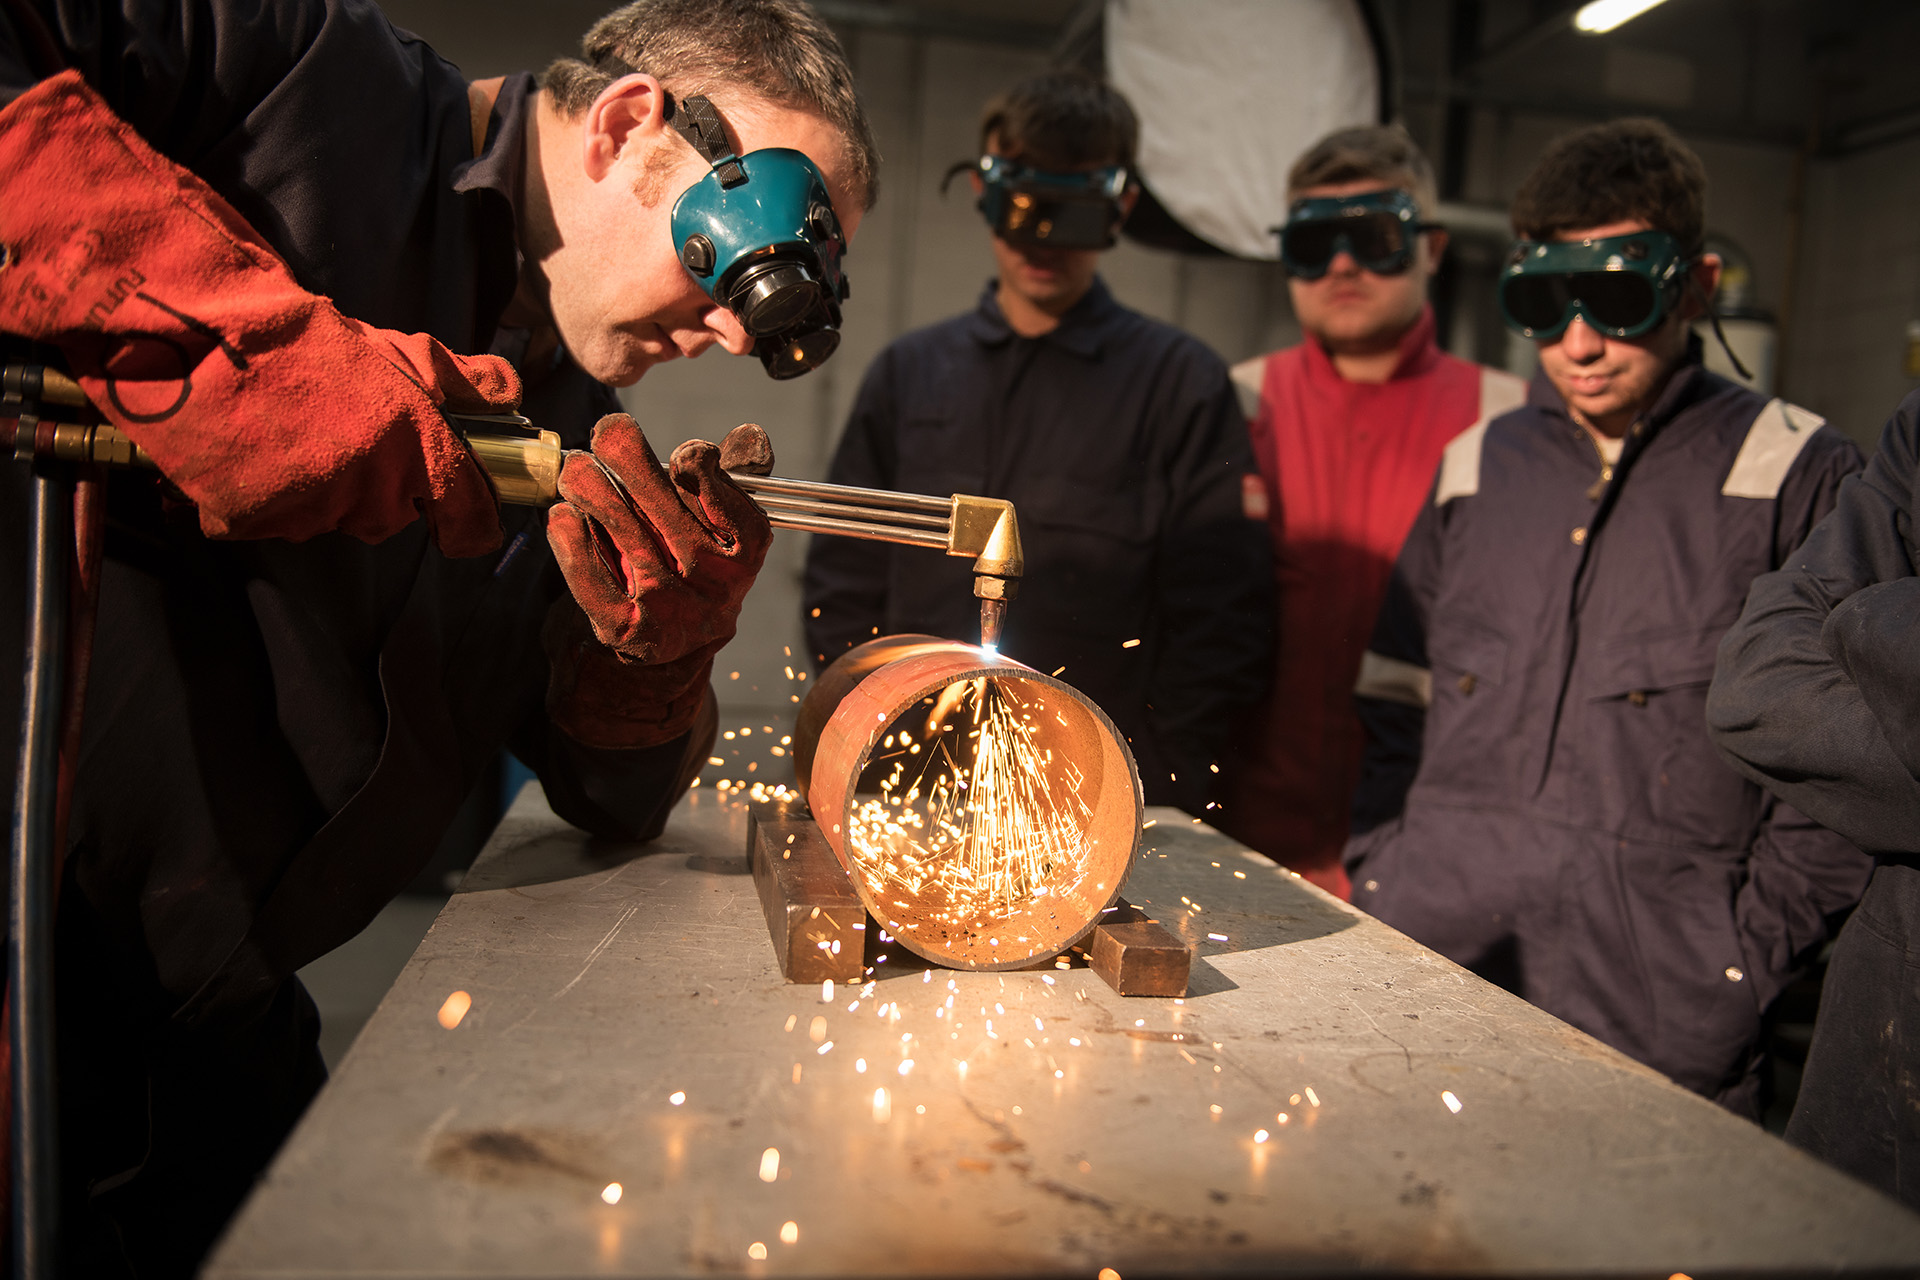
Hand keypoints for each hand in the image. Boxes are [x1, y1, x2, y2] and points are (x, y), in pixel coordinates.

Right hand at [0, 71, 513, 555]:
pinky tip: (260, 451)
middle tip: (345, 433)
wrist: (213, 340)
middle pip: (390, 515)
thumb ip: (465, 380)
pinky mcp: (254, 521)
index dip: (467, 524)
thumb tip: (512, 396)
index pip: (465, 518)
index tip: (462, 525)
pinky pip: (276, 520)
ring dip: (322, 490)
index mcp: (416, 450)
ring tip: (297, 434)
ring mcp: (311, 510)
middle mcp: (371, 490)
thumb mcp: (403, 352)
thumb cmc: (316, 345)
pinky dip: (269, 497)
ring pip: (332, 518)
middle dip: (378, 485)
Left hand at [544, 415, 773, 747]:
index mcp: (745, 553)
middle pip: (668, 510)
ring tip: (577, 471)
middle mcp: (715, 584)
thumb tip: (751, 435)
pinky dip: (572, 544)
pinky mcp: (628, 628)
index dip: (698, 466)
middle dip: (630, 461)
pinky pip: (594, 580)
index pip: (726, 500)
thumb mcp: (717, 528)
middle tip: (606, 434)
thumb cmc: (689, 568)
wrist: (670, 647)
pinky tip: (562, 517)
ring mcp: (671, 608)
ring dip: (593, 491)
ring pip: (626, 535)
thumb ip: (725, 479)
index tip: (680, 452)